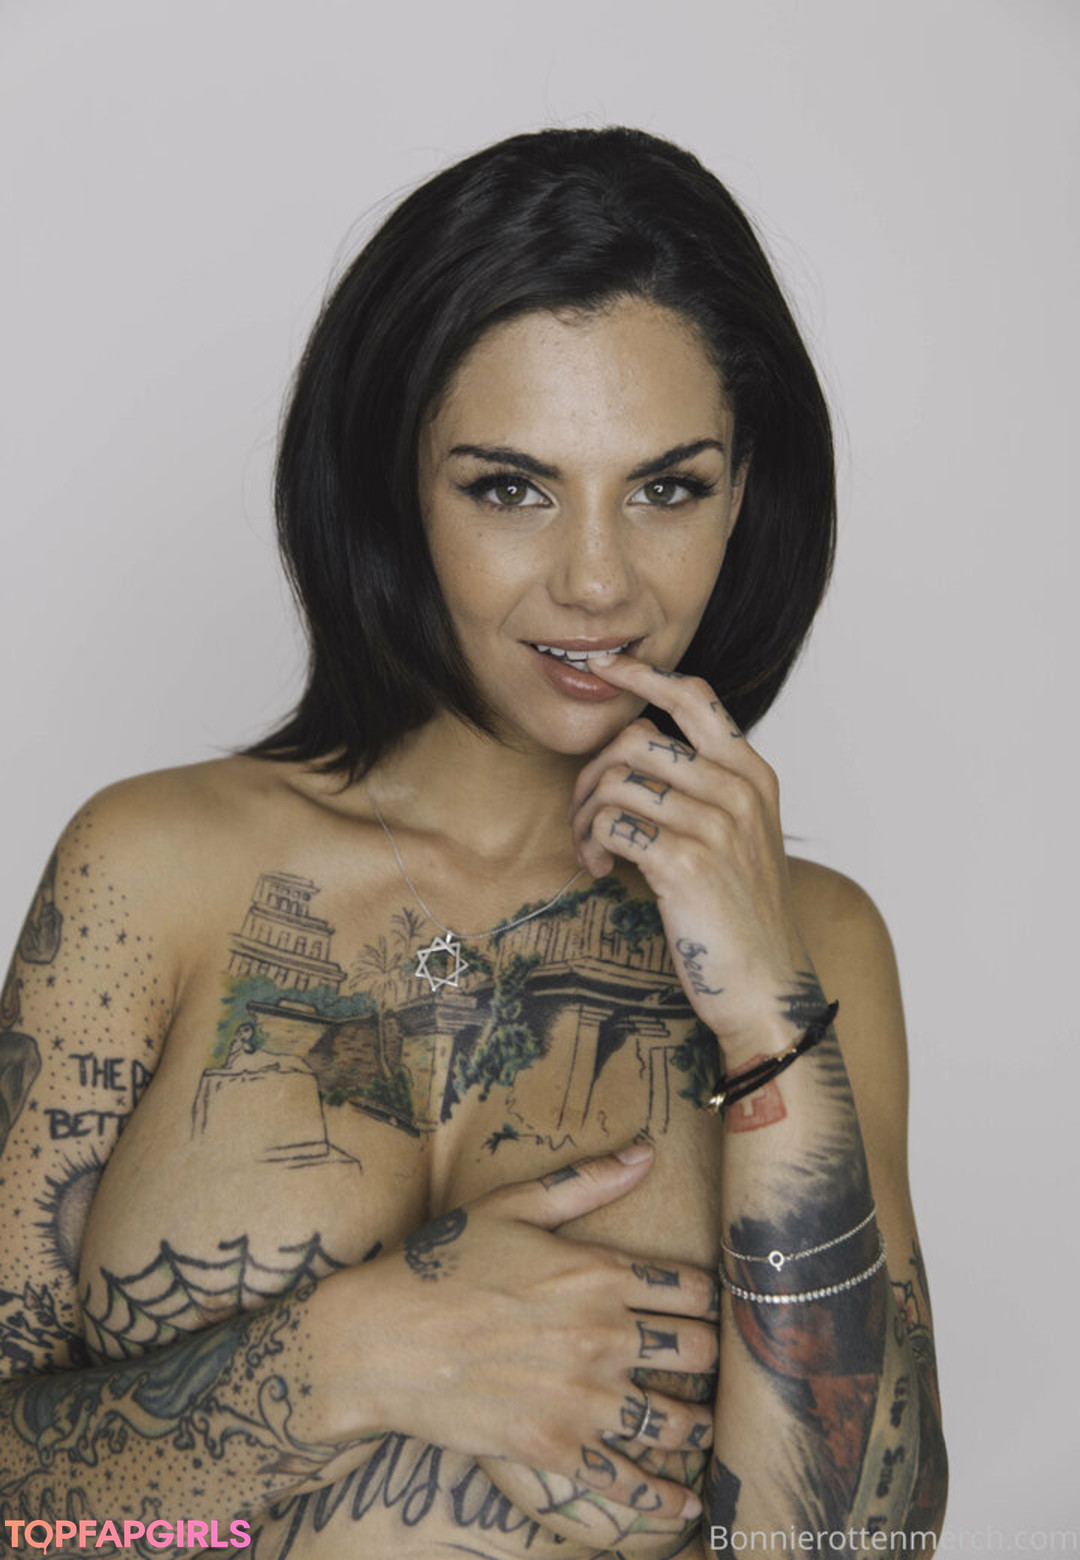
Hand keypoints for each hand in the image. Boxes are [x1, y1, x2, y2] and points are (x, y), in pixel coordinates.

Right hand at [339, 1144, 716, 1520]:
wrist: (378, 1339)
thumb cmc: (441, 1264)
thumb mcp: (512, 1206)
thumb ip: (585, 1182)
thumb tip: (645, 1151)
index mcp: (598, 1273)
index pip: (693, 1289)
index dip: (711, 1300)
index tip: (711, 1309)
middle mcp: (602, 1336)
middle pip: (698, 1352)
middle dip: (711, 1358)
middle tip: (712, 1367)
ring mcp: (581, 1398)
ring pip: (674, 1420)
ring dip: (698, 1426)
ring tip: (705, 1430)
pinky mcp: (554, 1448)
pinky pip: (625, 1482)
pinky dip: (662, 1501)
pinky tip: (684, 1510)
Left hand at [569, 656, 811, 1059]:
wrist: (767, 986)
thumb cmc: (742, 914)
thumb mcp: (742, 837)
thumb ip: (705, 789)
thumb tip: (634, 751)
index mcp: (753, 774)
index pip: (695, 697)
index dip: (643, 674)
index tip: (603, 667)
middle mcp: (738, 790)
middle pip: (635, 737)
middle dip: (592, 772)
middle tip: (586, 815)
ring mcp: (715, 825)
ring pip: (616, 781)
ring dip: (585, 816)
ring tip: (594, 850)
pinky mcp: (685, 863)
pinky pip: (611, 823)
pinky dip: (593, 845)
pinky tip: (605, 870)